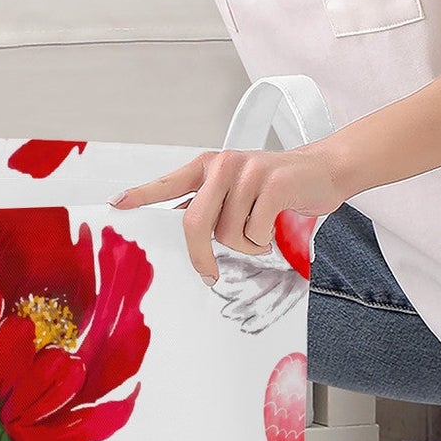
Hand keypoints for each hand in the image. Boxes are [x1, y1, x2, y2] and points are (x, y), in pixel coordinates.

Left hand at [109, 144, 350, 283]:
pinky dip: (265, 241)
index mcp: (208, 167)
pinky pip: (255, 232)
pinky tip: (275, 226)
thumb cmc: (275, 188)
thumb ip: (210, 206)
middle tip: (208, 275)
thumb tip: (184, 236)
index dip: (141, 195)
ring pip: (229, 233)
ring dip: (247, 246)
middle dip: (201, 255)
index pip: (168, 184)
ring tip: (261, 231)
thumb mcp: (237, 191)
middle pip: (195, 222)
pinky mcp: (273, 183)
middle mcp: (223, 165)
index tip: (116, 204)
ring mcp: (249, 171)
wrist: (325, 169)